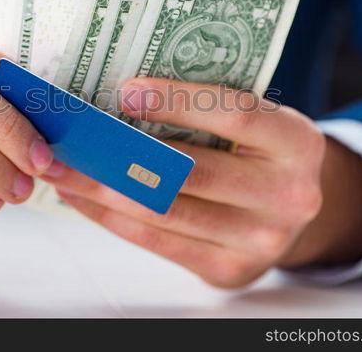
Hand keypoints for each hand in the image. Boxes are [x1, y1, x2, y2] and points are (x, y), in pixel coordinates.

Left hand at [45, 78, 361, 287]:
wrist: (294, 211)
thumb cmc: (261, 153)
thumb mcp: (257, 122)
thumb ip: (210, 109)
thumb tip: (123, 97)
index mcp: (297, 142)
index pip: (237, 113)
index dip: (179, 102)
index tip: (124, 91)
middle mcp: (288, 195)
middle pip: (192, 172)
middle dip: (119, 155)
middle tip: (68, 140)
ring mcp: (261, 240)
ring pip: (168, 212)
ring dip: (104, 191)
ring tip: (64, 170)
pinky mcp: (231, 270)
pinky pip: (161, 244)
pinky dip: (114, 220)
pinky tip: (85, 200)